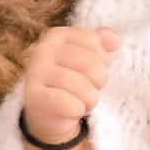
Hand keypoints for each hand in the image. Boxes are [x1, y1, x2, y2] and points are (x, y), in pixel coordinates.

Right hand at [22, 26, 117, 146]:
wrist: (49, 114)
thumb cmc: (72, 82)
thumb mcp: (89, 59)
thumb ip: (102, 44)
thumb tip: (115, 41)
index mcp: (57, 36)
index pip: (94, 41)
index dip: (103, 60)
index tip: (94, 70)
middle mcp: (43, 49)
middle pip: (89, 62)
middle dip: (99, 80)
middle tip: (91, 90)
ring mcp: (36, 72)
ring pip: (80, 85)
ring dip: (90, 98)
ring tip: (83, 102)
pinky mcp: (34, 96)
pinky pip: (68, 104)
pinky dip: (78, 110)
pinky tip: (74, 111)